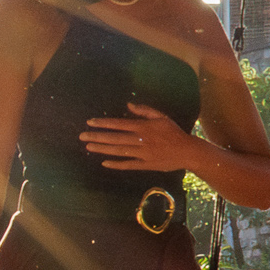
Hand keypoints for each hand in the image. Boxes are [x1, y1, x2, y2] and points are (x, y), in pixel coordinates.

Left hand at [76, 106, 215, 176]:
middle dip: (97, 137)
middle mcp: (140, 140)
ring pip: (119, 151)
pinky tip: (104, 163)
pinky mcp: (145, 165)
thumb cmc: (174, 132)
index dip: (103, 123)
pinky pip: (128, 164)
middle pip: (115, 138)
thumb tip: (129, 104)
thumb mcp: (161, 117)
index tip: (90, 122)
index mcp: (143, 127)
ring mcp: (142, 153)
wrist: (188, 151)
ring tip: (89, 147)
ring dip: (103, 149)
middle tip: (82, 137)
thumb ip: (144, 110)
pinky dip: (116, 164)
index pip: (118, 124)